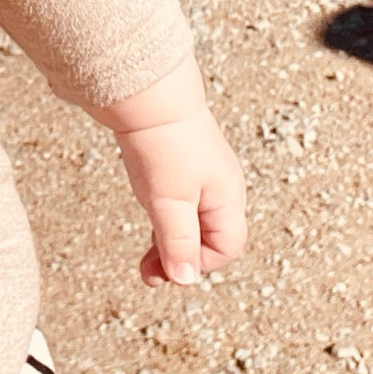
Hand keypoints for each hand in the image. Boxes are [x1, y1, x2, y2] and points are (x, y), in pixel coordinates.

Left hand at [97, 60, 247, 287]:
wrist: (146, 93)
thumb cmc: (163, 145)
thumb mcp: (169, 202)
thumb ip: (178, 242)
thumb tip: (186, 280)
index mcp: (228, 198)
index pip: (226, 249)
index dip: (198, 264)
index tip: (167, 267)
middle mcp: (221, 188)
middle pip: (210, 239)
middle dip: (180, 258)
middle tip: (147, 273)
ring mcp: (201, 174)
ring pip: (191, 222)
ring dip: (169, 242)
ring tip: (144, 259)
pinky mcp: (181, 164)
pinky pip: (179, 202)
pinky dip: (165, 218)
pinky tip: (149, 217)